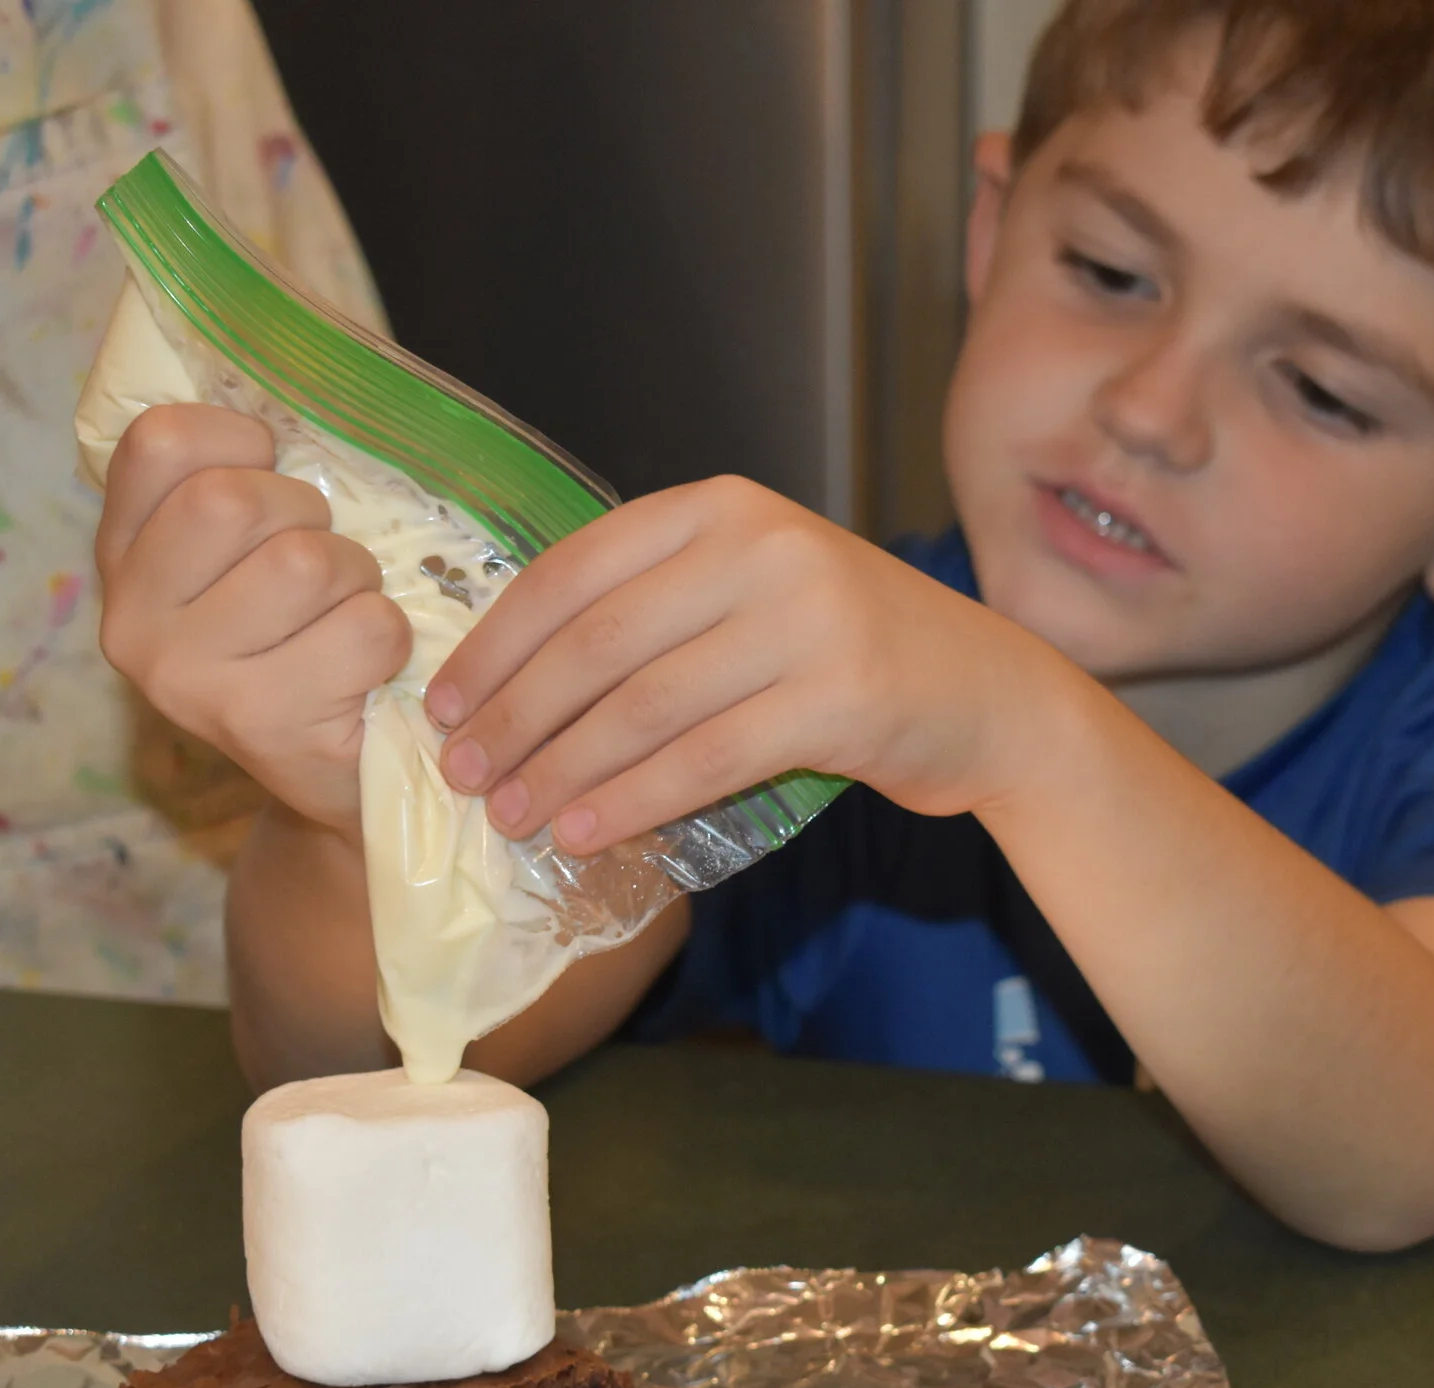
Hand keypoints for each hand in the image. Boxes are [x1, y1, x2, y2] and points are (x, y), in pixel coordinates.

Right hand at [94, 404, 409, 834]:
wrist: (341, 781)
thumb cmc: (314, 638)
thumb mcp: (261, 550)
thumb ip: (249, 471)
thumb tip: (289, 342)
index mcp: (122, 556)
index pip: (158, 439)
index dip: (240, 440)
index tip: (270, 474)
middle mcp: (131, 619)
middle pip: (238, 500)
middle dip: (312, 521)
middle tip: (321, 571)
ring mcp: (185, 678)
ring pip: (308, 563)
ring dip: (358, 584)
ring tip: (343, 624)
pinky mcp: (257, 724)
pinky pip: (363, 629)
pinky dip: (389, 641)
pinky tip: (364, 675)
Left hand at [424, 475, 1067, 851]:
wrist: (989, 694)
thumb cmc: (853, 650)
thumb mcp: (755, 592)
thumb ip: (658, 606)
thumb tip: (512, 677)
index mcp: (722, 510)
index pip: (574, 571)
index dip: (497, 645)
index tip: (444, 704)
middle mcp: (763, 547)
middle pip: (598, 643)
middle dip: (515, 717)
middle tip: (463, 774)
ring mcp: (807, 620)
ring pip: (643, 707)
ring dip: (561, 770)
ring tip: (511, 817)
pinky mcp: (841, 698)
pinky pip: (705, 758)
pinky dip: (632, 800)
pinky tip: (587, 831)